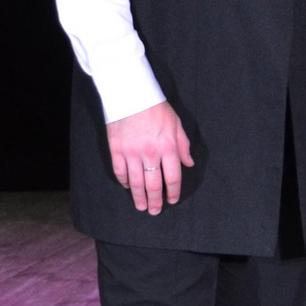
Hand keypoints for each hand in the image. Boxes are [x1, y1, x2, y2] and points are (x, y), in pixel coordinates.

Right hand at [106, 100, 192, 214]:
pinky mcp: (116, 150)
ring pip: (136, 182)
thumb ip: (183, 146)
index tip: (172, 200)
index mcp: (168, 147)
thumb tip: (189, 164)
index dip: (173, 192)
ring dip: (139, 197)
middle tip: (155, 211)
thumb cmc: (156, 108)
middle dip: (155, 200)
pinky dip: (124, 182)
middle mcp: (150, 153)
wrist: (130, 95)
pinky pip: (120, 172)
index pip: (172, 177)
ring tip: (141, 207)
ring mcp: (131, 153)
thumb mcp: (176, 124)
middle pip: (153, 184)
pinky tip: (128, 187)